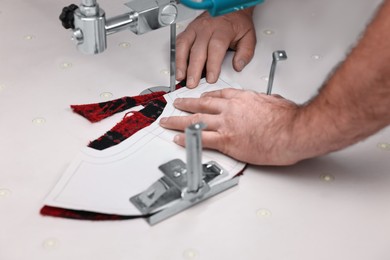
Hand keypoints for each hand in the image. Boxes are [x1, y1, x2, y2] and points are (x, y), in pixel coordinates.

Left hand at [159, 88, 301, 165]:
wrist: (293, 131)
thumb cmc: (289, 118)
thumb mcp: (275, 101)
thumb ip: (263, 102)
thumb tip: (264, 104)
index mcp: (242, 98)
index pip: (218, 94)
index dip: (205, 96)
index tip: (199, 97)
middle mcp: (231, 109)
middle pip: (202, 104)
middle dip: (186, 104)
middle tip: (176, 104)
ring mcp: (227, 124)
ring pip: (196, 121)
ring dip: (179, 121)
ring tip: (168, 121)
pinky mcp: (227, 141)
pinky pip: (201, 139)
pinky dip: (187, 139)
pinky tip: (178, 139)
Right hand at [176, 9, 255, 87]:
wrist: (230, 9)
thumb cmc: (237, 24)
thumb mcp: (248, 37)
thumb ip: (245, 53)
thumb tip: (238, 66)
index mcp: (223, 30)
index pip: (216, 48)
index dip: (212, 65)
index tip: (211, 78)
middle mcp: (207, 28)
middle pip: (198, 50)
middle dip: (194, 69)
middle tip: (193, 83)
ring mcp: (195, 29)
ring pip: (184, 45)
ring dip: (181, 63)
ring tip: (181, 77)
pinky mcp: (188, 30)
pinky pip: (179, 43)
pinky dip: (177, 56)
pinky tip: (178, 67)